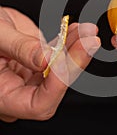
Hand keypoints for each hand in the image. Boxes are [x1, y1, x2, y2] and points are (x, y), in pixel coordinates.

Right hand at [0, 7, 99, 121]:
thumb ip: (20, 49)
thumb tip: (48, 60)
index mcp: (2, 96)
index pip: (37, 104)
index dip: (57, 84)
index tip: (68, 59)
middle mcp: (19, 92)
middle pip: (55, 87)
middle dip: (74, 62)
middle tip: (90, 40)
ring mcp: (30, 78)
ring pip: (61, 71)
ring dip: (76, 49)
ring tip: (87, 31)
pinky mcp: (38, 64)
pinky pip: (57, 57)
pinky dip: (69, 42)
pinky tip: (78, 29)